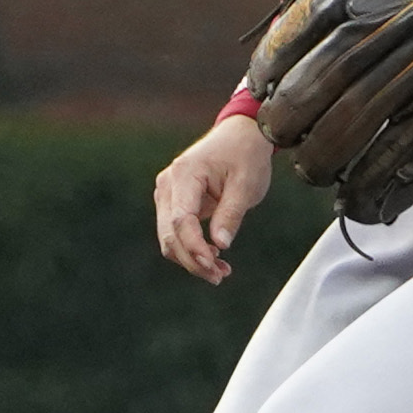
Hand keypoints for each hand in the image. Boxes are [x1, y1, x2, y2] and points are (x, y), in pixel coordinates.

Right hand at [154, 115, 272, 283]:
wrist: (240, 135)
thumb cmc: (245, 156)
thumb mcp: (246, 184)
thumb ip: (231, 214)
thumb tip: (219, 245)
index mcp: (184, 174)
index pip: (180, 220)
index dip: (194, 247)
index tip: (214, 265)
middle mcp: (168, 184)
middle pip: (169, 233)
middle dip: (192, 260)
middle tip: (220, 276)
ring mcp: (167, 193)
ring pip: (169, 237)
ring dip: (191, 258)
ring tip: (221, 272)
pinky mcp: (173, 201)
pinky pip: (175, 232)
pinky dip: (190, 248)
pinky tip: (213, 257)